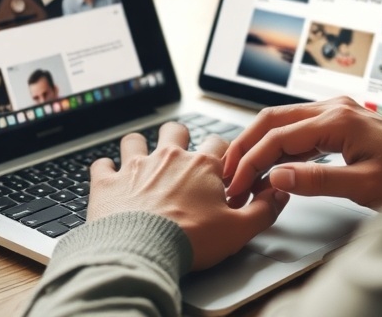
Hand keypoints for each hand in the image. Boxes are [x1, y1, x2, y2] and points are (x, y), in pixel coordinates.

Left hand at [89, 122, 289, 270]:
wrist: (141, 251)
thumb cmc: (190, 240)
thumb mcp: (239, 231)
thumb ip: (264, 210)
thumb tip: (279, 195)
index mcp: (202, 165)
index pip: (219, 143)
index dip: (222, 154)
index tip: (221, 168)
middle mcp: (168, 157)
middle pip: (175, 130)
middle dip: (178, 137)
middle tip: (180, 155)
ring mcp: (134, 166)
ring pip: (135, 139)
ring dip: (138, 146)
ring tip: (141, 160)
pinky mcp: (107, 182)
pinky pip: (101, 164)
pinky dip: (104, 170)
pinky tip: (109, 178)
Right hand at [223, 97, 381, 208]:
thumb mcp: (364, 185)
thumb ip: (317, 180)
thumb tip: (276, 177)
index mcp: (337, 119)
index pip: (278, 137)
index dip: (251, 161)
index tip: (236, 184)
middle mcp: (334, 108)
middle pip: (272, 119)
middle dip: (245, 146)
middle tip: (227, 173)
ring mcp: (336, 112)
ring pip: (282, 122)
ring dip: (258, 145)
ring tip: (241, 171)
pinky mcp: (340, 122)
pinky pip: (298, 129)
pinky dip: (278, 147)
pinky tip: (270, 166)